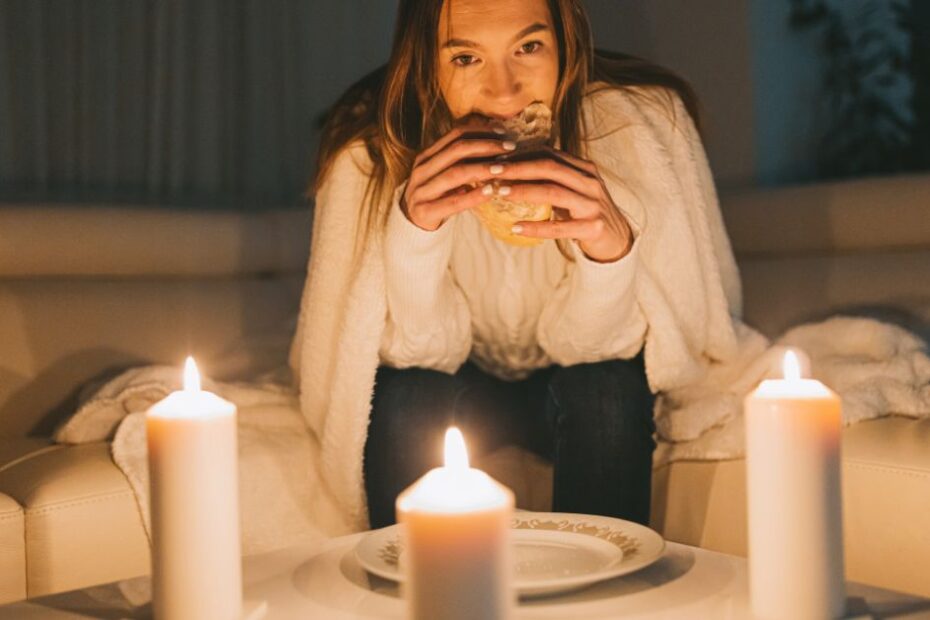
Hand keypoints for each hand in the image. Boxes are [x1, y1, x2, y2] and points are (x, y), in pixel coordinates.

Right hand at [402, 119, 516, 231]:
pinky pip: (453, 202)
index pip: (456, 135)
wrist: (412, 224)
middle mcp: (422, 170)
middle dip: (486, 146)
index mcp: (427, 156)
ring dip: (482, 169)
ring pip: (455, 173)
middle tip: (511, 147)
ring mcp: (420, 190)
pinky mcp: (424, 211)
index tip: (504, 132)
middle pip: (457, 150)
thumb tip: (495, 138)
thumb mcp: (444, 174)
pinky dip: (474, 196)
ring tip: (503, 168)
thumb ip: (462, 160)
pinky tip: (491, 191)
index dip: (481, 131)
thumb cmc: (436, 196)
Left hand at [485, 148, 634, 261]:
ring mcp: (593, 205)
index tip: (496, 157)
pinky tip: (516, 227)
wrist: (616, 239)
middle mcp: (590, 182)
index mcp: (584, 169)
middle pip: (550, 168)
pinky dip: (536, 227)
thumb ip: (551, 178)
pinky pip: (559, 228)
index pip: (550, 154)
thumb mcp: (573, 189)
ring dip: (524, 191)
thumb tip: (510, 168)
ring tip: (500, 192)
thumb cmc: (586, 212)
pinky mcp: (593, 228)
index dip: (522, 154)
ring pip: (554, 192)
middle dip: (518, 167)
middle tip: (492, 170)